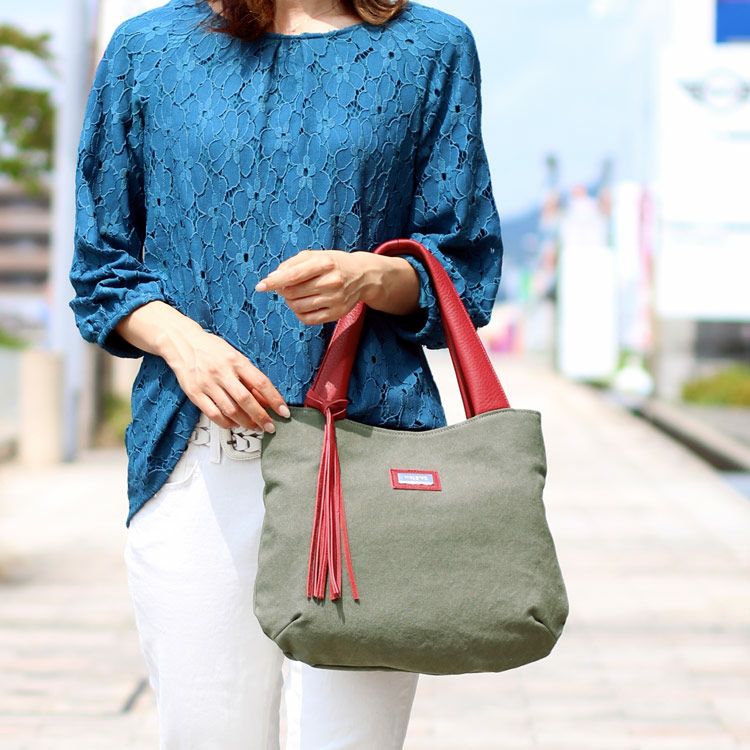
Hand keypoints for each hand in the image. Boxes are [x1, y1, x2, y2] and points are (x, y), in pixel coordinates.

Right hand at [155, 317, 289, 431]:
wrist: (182, 342)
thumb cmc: (212, 349)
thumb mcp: (235, 356)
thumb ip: (249, 377)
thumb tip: (265, 399)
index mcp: (236, 361)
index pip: (261, 382)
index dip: (274, 399)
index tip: (284, 412)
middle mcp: (222, 372)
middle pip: (246, 400)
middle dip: (261, 417)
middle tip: (269, 426)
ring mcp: (207, 383)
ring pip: (230, 410)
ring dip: (245, 422)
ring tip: (254, 426)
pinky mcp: (194, 393)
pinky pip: (213, 414)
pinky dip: (226, 423)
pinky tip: (234, 424)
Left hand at [255, 249, 420, 323]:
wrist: (363, 276)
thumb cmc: (334, 263)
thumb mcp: (315, 255)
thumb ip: (291, 264)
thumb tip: (272, 278)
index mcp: (325, 263)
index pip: (294, 275)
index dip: (274, 282)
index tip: (260, 286)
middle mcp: (331, 282)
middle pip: (293, 292)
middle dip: (282, 290)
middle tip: (284, 286)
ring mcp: (335, 299)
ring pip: (298, 306)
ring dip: (290, 301)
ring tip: (295, 294)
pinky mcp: (337, 313)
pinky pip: (308, 319)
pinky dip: (299, 312)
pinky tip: (302, 304)